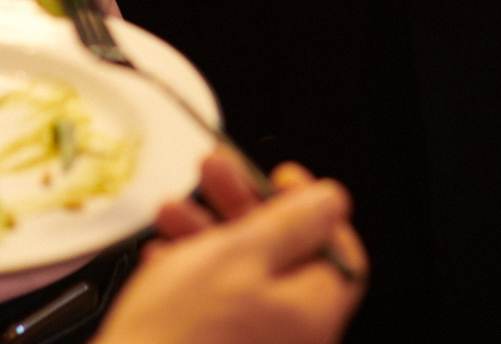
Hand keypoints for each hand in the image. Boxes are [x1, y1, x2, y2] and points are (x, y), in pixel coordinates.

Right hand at [100, 152, 365, 343]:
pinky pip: (218, 304)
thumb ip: (292, 222)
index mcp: (311, 313)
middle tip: (215, 173)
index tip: (280, 179)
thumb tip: (332, 202)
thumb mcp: (239, 254)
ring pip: (244, 275)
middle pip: (285, 256)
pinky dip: (194, 272)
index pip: (338, 251)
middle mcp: (291, 338)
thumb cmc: (179, 335)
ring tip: (171, 210)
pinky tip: (163, 255)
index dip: (311, 208)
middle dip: (243, 208)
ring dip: (209, 233)